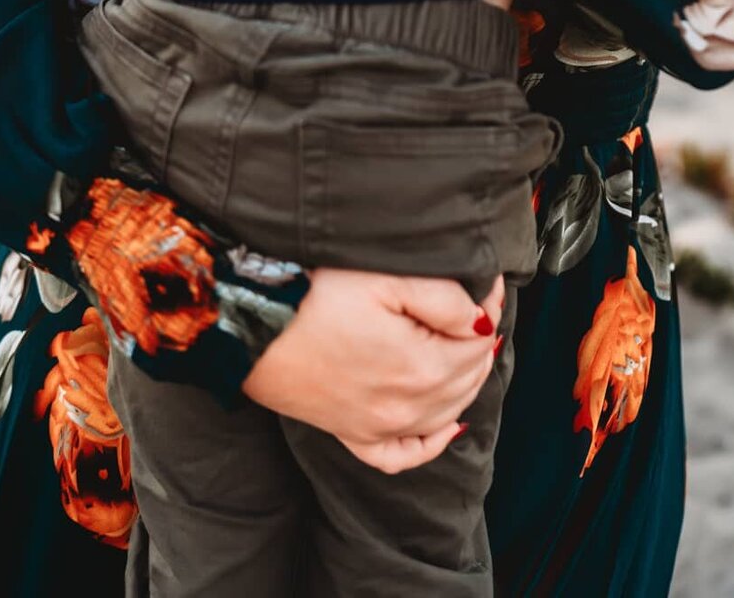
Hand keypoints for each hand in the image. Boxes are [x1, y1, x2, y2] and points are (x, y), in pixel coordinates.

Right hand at [242, 267, 504, 472]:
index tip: (486, 281)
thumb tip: (482, 317)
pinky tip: (446, 426)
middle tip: (477, 306)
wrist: (246, 319)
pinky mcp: (349, 433)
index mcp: (418, 369)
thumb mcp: (385, 279)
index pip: (477, 344)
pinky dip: (431, 443)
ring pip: (445, 415)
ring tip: (464, 345)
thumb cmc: (312, 291)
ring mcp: (375, 427)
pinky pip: (402, 455)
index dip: (487, 309)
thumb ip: (445, 299)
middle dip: (478, 344)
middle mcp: (403, 409)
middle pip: (467, 380)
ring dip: (464, 382)